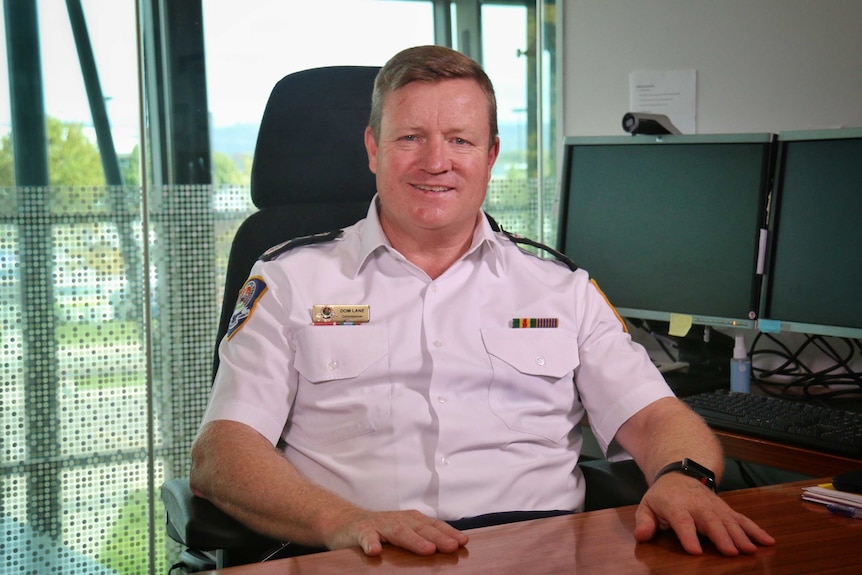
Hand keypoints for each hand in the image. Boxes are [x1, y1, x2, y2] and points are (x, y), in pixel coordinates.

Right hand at [324, 507, 468, 555]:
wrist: (342, 521)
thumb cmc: (378, 530)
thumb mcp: (401, 531)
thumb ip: (419, 537)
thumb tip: (449, 548)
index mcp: (409, 521)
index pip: (432, 526)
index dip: (447, 533)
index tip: (463, 541)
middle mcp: (396, 520)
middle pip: (419, 528)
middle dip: (437, 537)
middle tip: (453, 546)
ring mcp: (378, 525)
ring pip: (397, 531)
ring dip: (413, 540)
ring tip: (427, 549)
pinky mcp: (359, 531)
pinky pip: (365, 537)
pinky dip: (370, 543)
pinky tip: (375, 551)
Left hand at [633, 473, 774, 555]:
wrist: (680, 474)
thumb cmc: (663, 497)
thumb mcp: (647, 506)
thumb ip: (645, 521)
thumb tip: (642, 535)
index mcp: (676, 506)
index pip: (682, 521)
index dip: (688, 536)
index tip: (695, 550)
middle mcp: (698, 505)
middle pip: (711, 521)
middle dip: (721, 536)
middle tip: (732, 552)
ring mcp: (715, 507)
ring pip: (730, 521)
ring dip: (741, 535)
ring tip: (751, 550)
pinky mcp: (727, 510)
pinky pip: (743, 519)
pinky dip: (756, 529)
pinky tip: (768, 541)